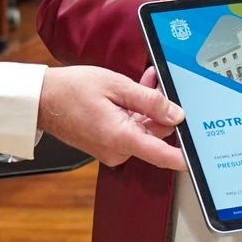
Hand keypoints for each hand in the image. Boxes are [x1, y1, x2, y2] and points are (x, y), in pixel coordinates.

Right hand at [37, 65, 185, 170]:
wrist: (42, 100)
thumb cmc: (72, 90)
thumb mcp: (116, 86)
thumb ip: (150, 100)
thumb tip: (176, 114)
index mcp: (120, 137)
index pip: (161, 154)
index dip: (183, 158)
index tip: (199, 160)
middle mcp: (116, 150)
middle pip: (155, 134)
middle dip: (160, 109)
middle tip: (156, 82)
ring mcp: (110, 150)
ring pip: (143, 130)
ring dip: (146, 107)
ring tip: (142, 82)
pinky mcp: (107, 146)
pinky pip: (130, 130)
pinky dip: (134, 113)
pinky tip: (131, 94)